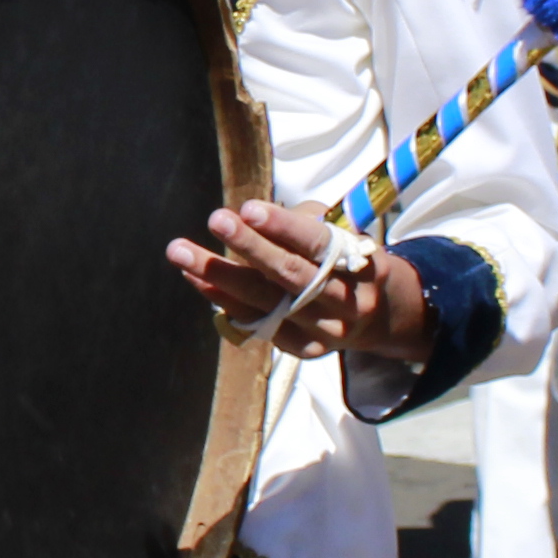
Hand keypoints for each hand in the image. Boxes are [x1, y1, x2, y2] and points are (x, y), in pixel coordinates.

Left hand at [169, 201, 433, 360]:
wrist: (378, 315)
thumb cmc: (344, 260)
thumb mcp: (340, 234)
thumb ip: (301, 224)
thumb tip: (249, 220)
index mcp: (362, 265)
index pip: (320, 244)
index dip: (284, 227)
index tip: (248, 208)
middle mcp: (345, 303)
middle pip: (291, 275)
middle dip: (250, 246)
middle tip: (215, 219)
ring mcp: (325, 331)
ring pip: (266, 303)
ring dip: (219, 275)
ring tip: (179, 251)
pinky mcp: (304, 349)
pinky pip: (256, 323)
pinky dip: (222, 299)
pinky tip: (195, 277)